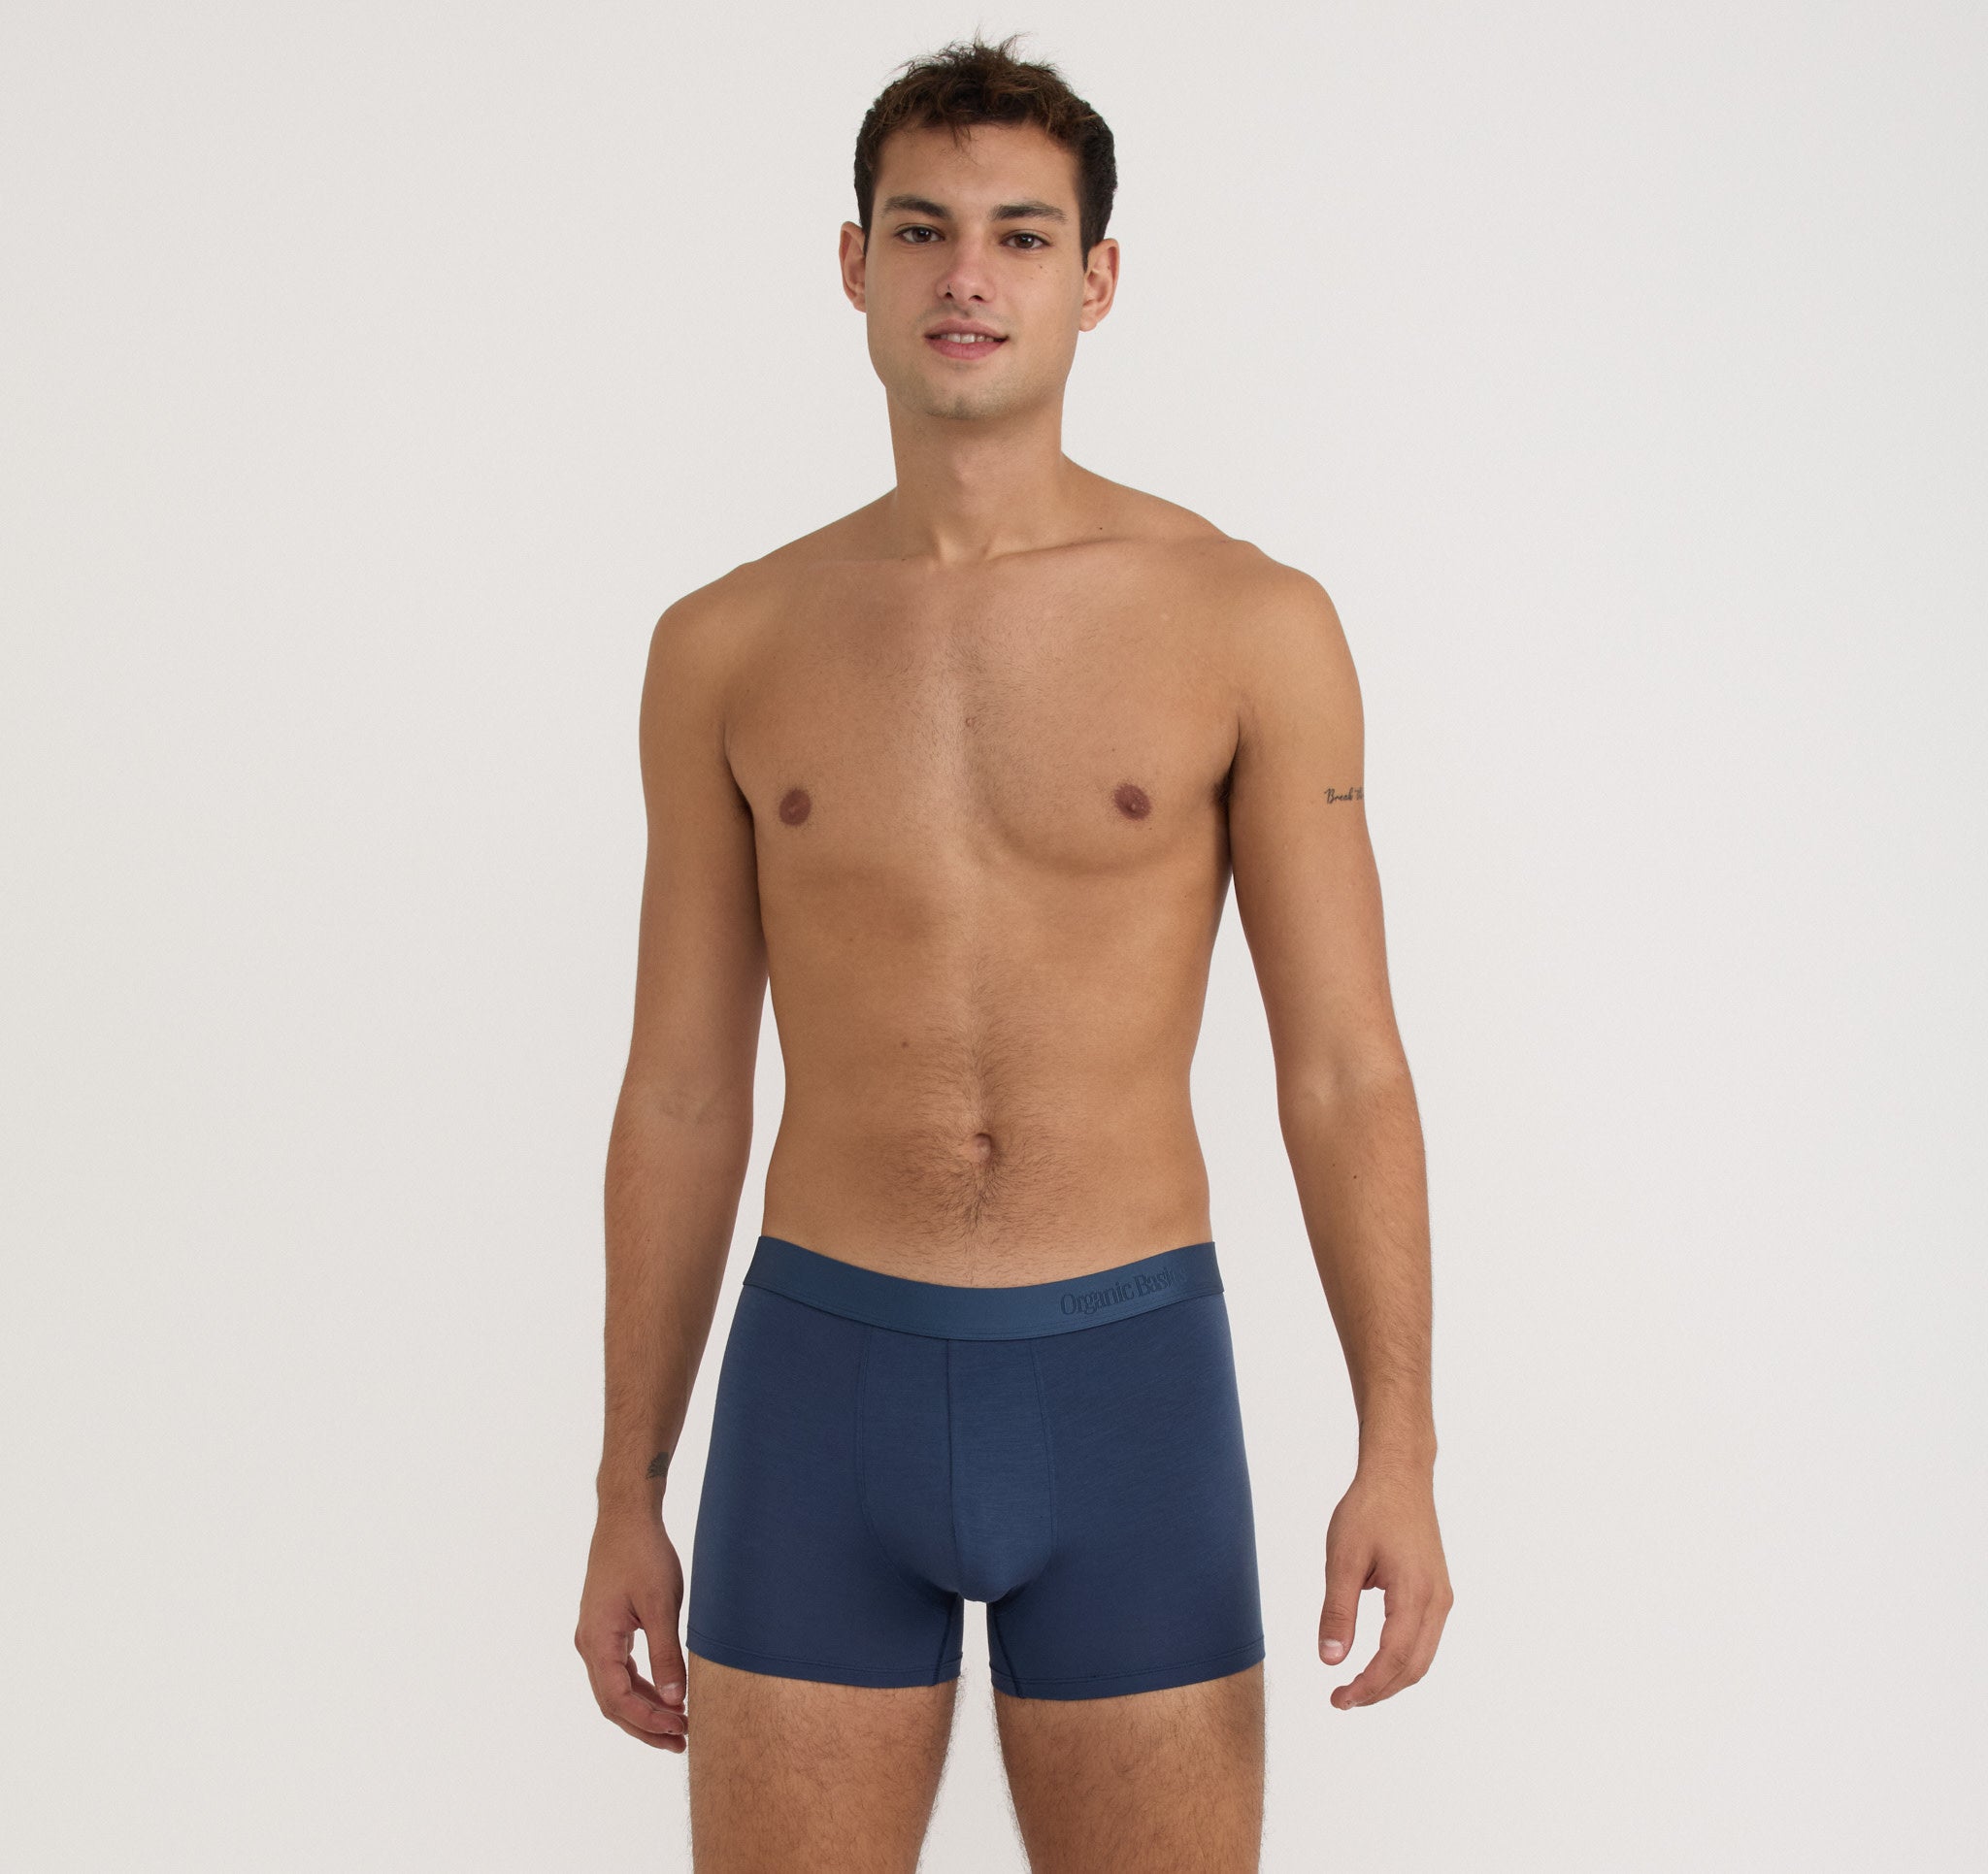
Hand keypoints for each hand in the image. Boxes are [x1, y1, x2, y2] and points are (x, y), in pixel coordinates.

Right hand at [576, 1510, 689, 1750]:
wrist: (626, 1518)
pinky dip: (641, 1686)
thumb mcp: (661, 1606)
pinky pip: (619, 1669)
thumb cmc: (644, 1555)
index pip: (618, 1700)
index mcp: (598, 1641)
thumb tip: (674, 1700)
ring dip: (644, 1708)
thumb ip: (665, 1655)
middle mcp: (589, 1644)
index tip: (680, 1730)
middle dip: (646, 1725)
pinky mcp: (604, 1627)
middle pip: (612, 1702)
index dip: (648, 1721)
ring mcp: (594, 1636)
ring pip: (615, 1688)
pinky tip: (665, 1694)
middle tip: (681, 1741)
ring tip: (678, 1725)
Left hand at [1318, 1461, 1451, 1708]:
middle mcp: (1436, 1600)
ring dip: (1391, 1678)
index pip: (1393, 1658)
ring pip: (1422, 1656)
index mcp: (1414, 1593)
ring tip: (1355, 1687)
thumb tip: (1331, 1660)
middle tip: (1342, 1699)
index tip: (1339, 1699)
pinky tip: (1376, 1660)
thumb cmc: (1370, 1509)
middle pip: (1413, 1667)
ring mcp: (1441, 1596)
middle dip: (1379, 1690)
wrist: (1399, 1475)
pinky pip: (1425, 1639)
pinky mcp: (1437, 1590)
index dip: (1367, 1686)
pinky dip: (1402, 1658)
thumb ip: (1337, 1611)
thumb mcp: (1342, 1558)